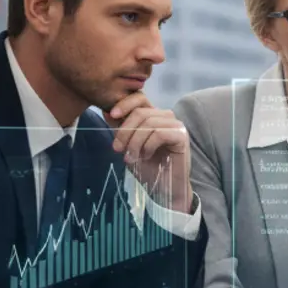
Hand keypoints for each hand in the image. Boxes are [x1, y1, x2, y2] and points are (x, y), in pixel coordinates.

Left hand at [106, 92, 192, 213]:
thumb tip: (106, 111)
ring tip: (131, 158)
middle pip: (141, 112)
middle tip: (117, 149)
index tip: (112, 115)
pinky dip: (148, 146)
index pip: (140, 97)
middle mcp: (166, 117)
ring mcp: (175, 126)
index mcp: (153, 116)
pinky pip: (160, 133)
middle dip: (125, 131)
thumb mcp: (127, 146)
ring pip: (149, 123)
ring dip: (134, 142)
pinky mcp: (182, 136)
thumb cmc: (147, 168)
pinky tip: (146, 156)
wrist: (163, 189)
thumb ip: (120, 129)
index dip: (124, 103)